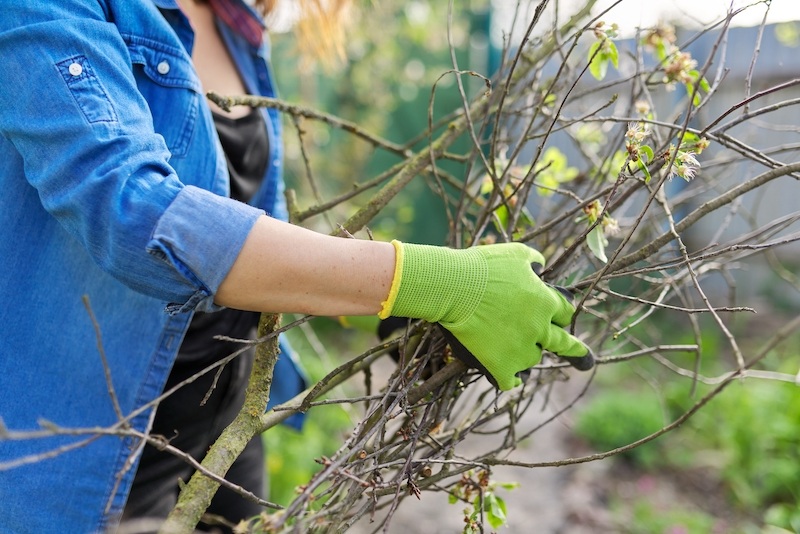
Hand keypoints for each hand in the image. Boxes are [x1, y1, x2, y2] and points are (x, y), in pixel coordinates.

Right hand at [379, 241, 592, 389]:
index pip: (565, 313)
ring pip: (532, 359)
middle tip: (585, 357)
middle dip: (574, 349)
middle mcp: (538, 329)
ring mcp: (520, 351)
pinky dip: (511, 378)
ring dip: (526, 352)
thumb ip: (534, 260)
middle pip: (563, 343)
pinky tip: (512, 378)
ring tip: (512, 347)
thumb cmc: (482, 267)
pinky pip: (512, 381)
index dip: (561, 313)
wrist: (452, 288)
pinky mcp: (500, 366)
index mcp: (545, 302)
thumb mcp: (515, 253)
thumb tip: (541, 265)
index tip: (560, 316)